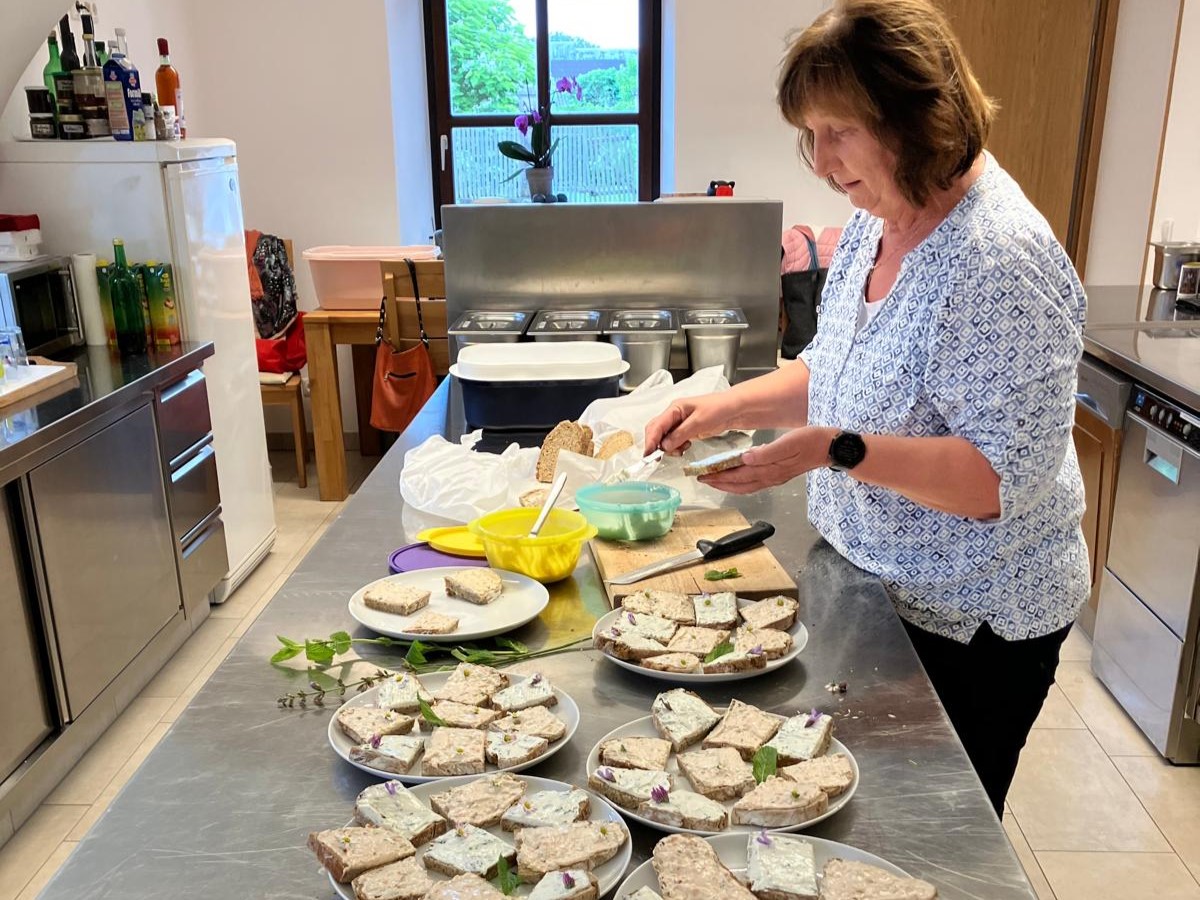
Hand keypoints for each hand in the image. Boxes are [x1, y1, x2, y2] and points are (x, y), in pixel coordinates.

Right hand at [643, 394, 733, 454]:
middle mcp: (675, 414)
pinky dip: (676, 447)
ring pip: (665, 437)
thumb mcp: (699, 422)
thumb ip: (680, 434)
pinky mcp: (688, 429)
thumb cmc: (719, 409)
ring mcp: (681, 422)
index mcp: (675, 408)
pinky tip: (685, 448)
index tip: (648, 454)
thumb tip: (664, 446)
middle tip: (658, 458)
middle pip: (657, 430)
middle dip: (656, 444)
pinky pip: (675, 440)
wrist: (736, 409)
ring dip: (668, 447)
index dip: (651, 440)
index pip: (656, 425)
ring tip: (679, 452)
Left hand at [700, 426, 834, 493]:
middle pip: (739, 485)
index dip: (720, 476)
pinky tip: (738, 477)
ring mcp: (776, 477)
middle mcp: (771, 477)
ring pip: (746, 486)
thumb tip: (746, 458)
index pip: (739, 475)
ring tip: (715, 480)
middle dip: (719, 483)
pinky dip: (742, 482)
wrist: (831, 447)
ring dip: (729, 484)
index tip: (704, 475)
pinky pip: (755, 483)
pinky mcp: (780, 474)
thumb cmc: (812, 441)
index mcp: (771, 469)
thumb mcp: (789, 443)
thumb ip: (767, 453)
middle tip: (703, 479)